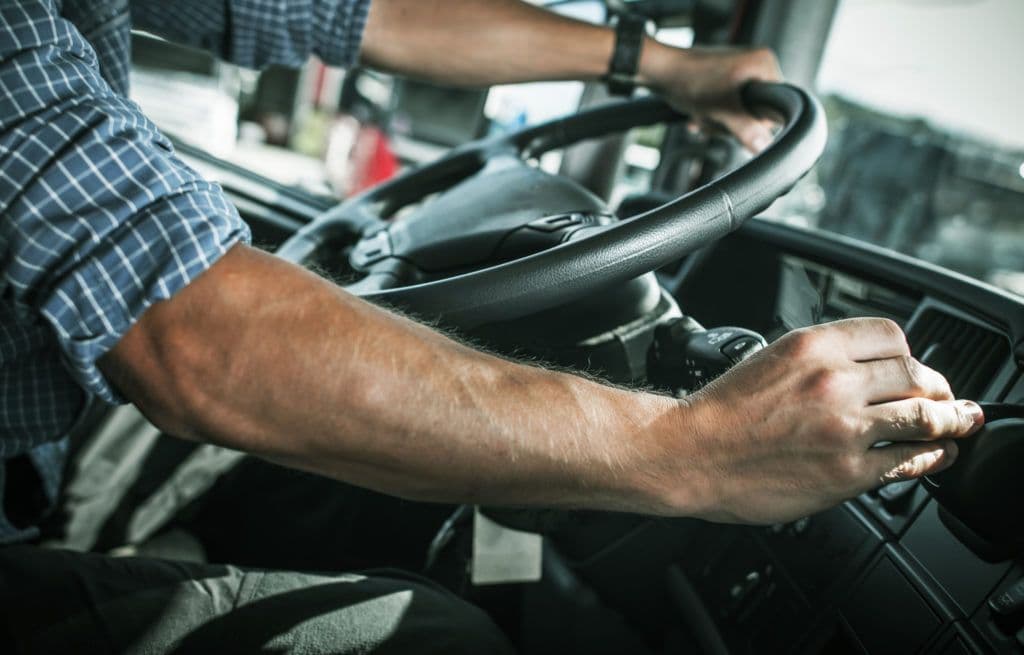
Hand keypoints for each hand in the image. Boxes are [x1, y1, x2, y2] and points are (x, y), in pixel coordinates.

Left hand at [641, 43, 782, 152]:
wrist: (660, 71)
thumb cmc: (689, 80)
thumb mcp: (722, 110)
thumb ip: (746, 129)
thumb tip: (766, 147)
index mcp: (764, 65)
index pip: (777, 106)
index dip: (756, 122)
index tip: (735, 122)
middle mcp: (756, 65)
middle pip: (756, 113)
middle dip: (731, 122)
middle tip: (714, 116)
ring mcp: (740, 72)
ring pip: (738, 114)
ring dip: (717, 121)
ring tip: (703, 112)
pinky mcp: (724, 81)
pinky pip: (726, 108)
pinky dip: (710, 114)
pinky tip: (697, 112)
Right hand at [647, 318, 983, 523]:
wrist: (689, 453)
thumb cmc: (720, 412)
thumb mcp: (769, 358)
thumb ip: (819, 358)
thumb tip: (865, 368)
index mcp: (812, 344)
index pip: (892, 335)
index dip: (909, 354)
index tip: (913, 368)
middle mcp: (834, 380)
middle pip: (917, 374)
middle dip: (936, 388)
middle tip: (943, 399)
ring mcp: (845, 427)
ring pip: (926, 417)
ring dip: (948, 422)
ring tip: (957, 424)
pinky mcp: (847, 471)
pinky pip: (909, 461)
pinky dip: (931, 457)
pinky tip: (936, 455)